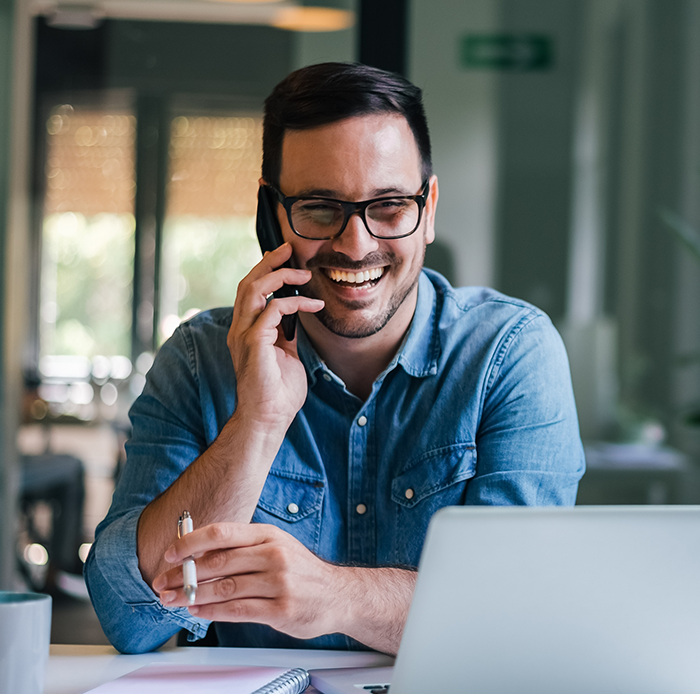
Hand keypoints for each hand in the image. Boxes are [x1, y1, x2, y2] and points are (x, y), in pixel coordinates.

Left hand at [153, 523, 341, 639]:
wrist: (338, 594)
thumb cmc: (300, 571)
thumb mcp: (276, 546)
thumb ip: (242, 549)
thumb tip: (199, 553)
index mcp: (268, 535)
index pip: (222, 533)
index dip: (191, 542)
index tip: (170, 553)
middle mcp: (274, 555)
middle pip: (218, 562)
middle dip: (184, 574)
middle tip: (163, 583)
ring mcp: (279, 582)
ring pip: (224, 588)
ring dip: (192, 596)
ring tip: (173, 600)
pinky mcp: (281, 609)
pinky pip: (237, 610)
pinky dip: (212, 612)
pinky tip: (198, 612)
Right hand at [229, 243, 323, 428]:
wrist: (269, 418)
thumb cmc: (278, 392)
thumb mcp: (285, 355)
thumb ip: (285, 334)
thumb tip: (296, 317)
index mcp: (245, 331)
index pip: (250, 291)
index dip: (265, 271)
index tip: (285, 259)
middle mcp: (239, 329)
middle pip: (247, 283)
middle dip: (268, 262)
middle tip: (289, 249)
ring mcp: (243, 335)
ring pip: (253, 289)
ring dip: (279, 276)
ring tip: (302, 273)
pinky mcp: (254, 342)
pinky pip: (272, 310)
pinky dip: (294, 303)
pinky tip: (313, 306)